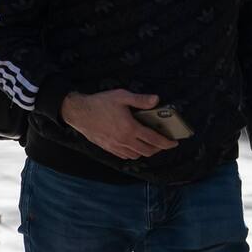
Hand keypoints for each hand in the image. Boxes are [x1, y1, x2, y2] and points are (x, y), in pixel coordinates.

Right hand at [60, 90, 177, 159]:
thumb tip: (156, 100)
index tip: (174, 143)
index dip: (166, 142)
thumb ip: (140, 99)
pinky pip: (124, 156)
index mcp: (130, 128)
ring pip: (136, 155)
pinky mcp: (107, 148)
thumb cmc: (99, 103)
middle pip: (147, 151)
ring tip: (151, 144)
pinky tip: (135, 147)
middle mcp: (124, 140)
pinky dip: (133, 154)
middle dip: (159, 148)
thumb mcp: (122, 96)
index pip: (154, 139)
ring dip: (146, 152)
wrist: (77, 112)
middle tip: (164, 143)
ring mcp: (115, 146)